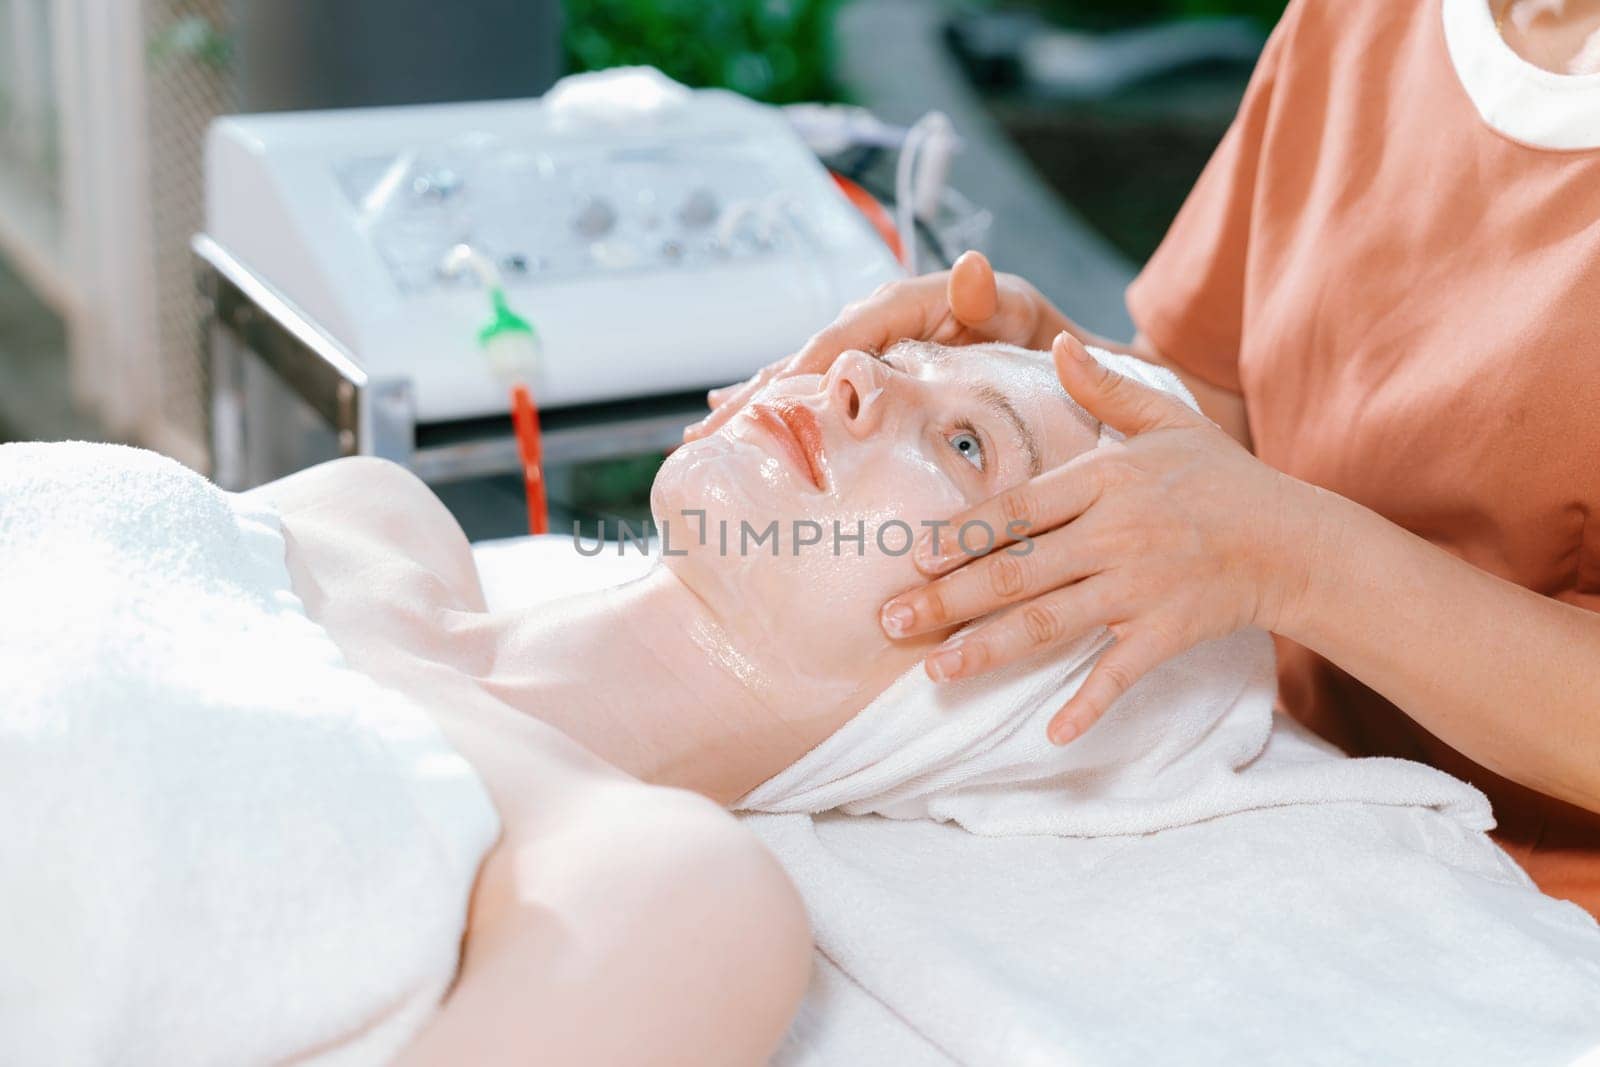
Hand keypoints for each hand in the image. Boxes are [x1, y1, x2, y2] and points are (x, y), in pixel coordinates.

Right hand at [682, 251, 1073, 441]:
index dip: (789, 377)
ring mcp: (871, 348)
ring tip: (704, 435)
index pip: (834, 345)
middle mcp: (876, 323)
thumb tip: (970, 268)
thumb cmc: (1041, 335)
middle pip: (802, 361)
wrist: (1057, 357)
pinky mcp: (874, 370)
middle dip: (752, 398)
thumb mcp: (1020, 312)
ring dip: (754, 406)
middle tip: (700, 437)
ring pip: (801, 376)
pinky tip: (740, 417)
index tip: (748, 413)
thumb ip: (989, 298)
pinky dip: (781, 403)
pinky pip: (819, 387)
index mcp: (903, 307)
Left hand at [878, 333, 1321, 744]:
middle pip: (1015, 572)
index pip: (1017, 510)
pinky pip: (1118, 673)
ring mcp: (1139, 589)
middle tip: (890, 622)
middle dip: (946, 600)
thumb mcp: (1168, 420)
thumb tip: (1059, 344)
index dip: (962, 534)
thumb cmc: (1223, 478)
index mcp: (1107, 481)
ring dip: (987, 650)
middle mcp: (1115, 535)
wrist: (1294, 539)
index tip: (912, 557)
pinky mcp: (1165, 633)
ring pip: (1048, 623)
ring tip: (934, 671)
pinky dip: (1087, 704)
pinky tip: (1050, 733)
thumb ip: (1106, 389)